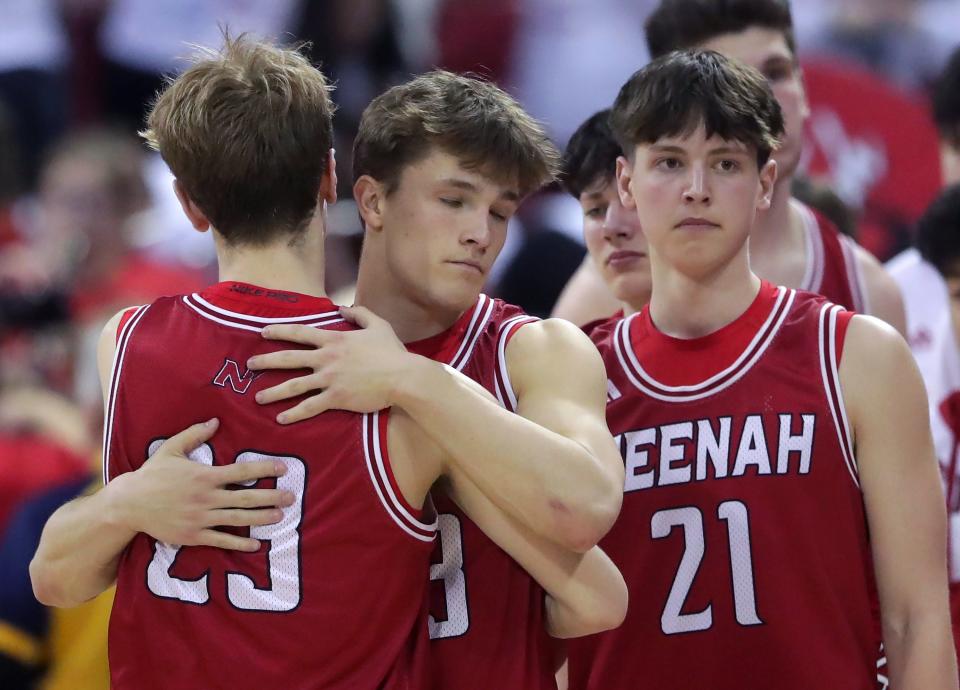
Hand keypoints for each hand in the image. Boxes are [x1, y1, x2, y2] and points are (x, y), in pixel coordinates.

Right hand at [108, 419, 293, 550]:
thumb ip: (194, 434)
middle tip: (292, 496)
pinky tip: (256, 544)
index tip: (283, 468)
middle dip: (271, 497)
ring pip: (237, 519)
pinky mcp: (193, 536)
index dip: (264, 469)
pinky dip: (239, 543)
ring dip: (261, 518)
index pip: (241, 471)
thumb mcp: (171, 449)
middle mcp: (206, 498)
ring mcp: (200, 518)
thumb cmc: (152, 475)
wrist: (129, 505)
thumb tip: (215, 421)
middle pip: (246, 498)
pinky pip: (221, 540)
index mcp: (204, 476)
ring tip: (280, 516)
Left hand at [247, 306, 414, 422]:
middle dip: (266, 361)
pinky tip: (281, 419)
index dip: (279, 332)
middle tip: (249, 365)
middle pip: (289, 359)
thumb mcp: (378, 325)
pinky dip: (294, 414)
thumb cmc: (392, 352)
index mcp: (334, 340)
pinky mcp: (336, 398)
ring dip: (273, 392)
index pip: (300, 333)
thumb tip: (343, 308)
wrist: (403, 377)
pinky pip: (310, 407)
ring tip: (258, 398)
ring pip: (293, 386)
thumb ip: (360, 314)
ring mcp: (329, 379)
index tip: (262, 333)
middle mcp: (326, 359)